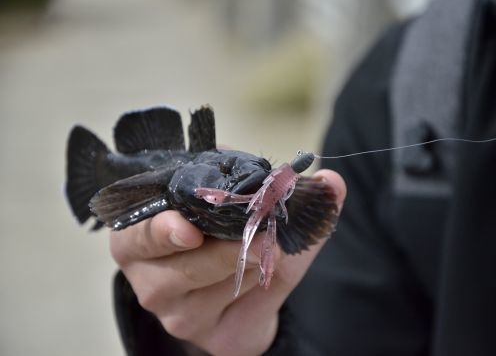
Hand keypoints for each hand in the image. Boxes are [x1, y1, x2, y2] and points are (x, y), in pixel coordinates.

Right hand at [109, 169, 345, 355]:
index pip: (138, 237)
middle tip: (266, 233)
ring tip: (266, 248)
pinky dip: (264, 285)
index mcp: (139, 241)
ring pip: (221, 286)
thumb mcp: (241, 204)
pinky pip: (245, 310)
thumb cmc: (227, 235)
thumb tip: (332, 181)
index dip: (162, 231)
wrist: (240, 289)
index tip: (189, 230)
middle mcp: (149, 283)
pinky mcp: (211, 339)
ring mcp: (177, 317)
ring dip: (253, 263)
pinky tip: (266, 273)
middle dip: (230, 248)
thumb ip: (278, 187)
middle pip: (186, 268)